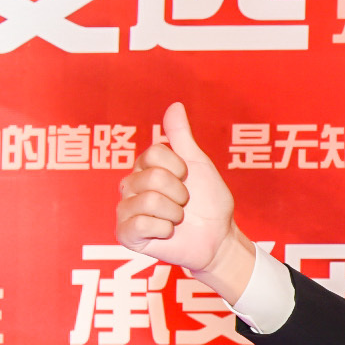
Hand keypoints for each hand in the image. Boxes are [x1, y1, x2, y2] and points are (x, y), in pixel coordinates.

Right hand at [114, 101, 257, 300]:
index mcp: (145, 166)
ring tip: (177, 219)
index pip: (154, 153)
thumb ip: (182, 136)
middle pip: (152, 177)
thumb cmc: (208, 202)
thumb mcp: (198, 164)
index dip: (180, 167)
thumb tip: (175, 105)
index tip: (188, 178)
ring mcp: (126, 210)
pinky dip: (163, 229)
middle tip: (184, 203)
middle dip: (179, 192)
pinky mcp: (126, 234)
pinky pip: (140, 224)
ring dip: (174, 212)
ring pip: (148, 200)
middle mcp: (130, 185)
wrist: (218, 238)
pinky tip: (166, 233)